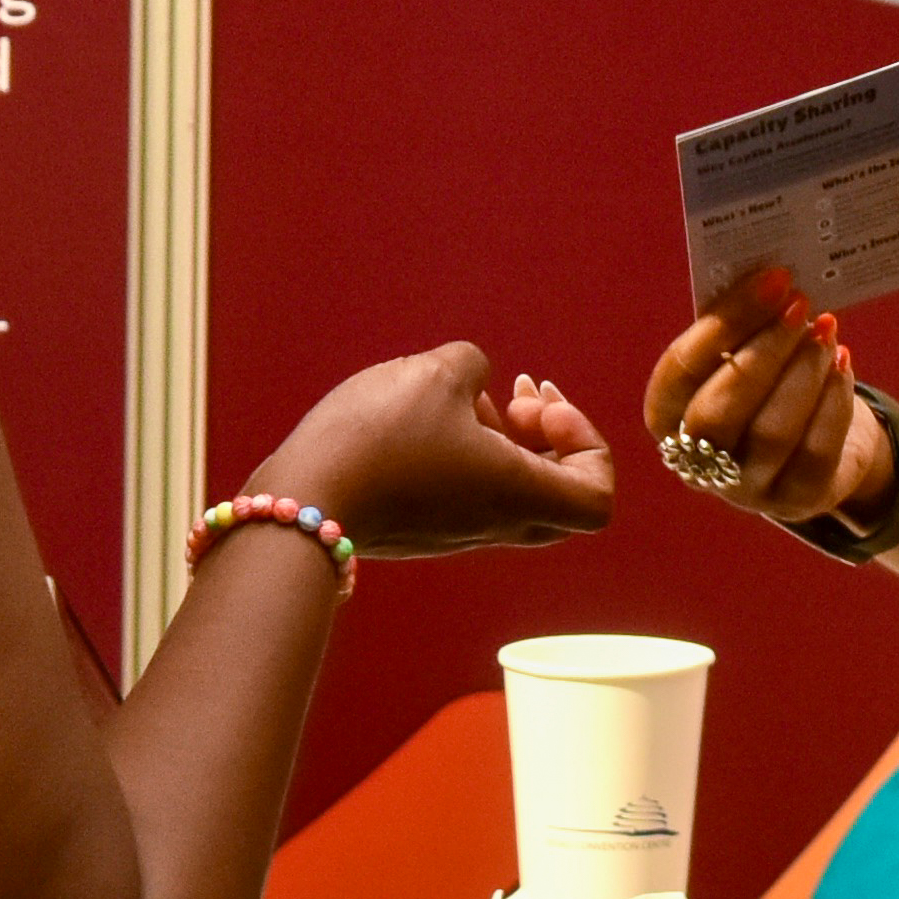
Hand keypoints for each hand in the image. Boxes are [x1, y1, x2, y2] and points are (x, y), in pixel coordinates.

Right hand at [240, 344, 613, 559]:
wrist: (301, 498)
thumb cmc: (378, 438)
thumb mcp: (435, 373)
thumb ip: (473, 365)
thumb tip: (477, 380)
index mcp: (519, 494)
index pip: (597, 493)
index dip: (585, 441)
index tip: (537, 406)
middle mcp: (496, 524)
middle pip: (559, 494)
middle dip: (549, 437)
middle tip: (518, 397)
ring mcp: (457, 533)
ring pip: (511, 490)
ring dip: (502, 438)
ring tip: (464, 396)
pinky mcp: (421, 528)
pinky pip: (469, 493)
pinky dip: (465, 453)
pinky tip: (424, 416)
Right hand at [636, 272, 878, 528]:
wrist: (818, 445)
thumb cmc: (765, 387)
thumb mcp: (740, 359)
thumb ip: (740, 330)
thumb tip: (772, 283)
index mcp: (667, 417)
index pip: (679, 372)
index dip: (722, 324)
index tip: (770, 282)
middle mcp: (696, 463)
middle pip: (717, 412)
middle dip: (762, 352)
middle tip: (799, 306)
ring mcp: (745, 489)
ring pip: (770, 434)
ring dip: (802, 373)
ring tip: (825, 331)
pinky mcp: (796, 501)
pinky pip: (816, 453)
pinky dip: (833, 403)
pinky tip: (842, 364)